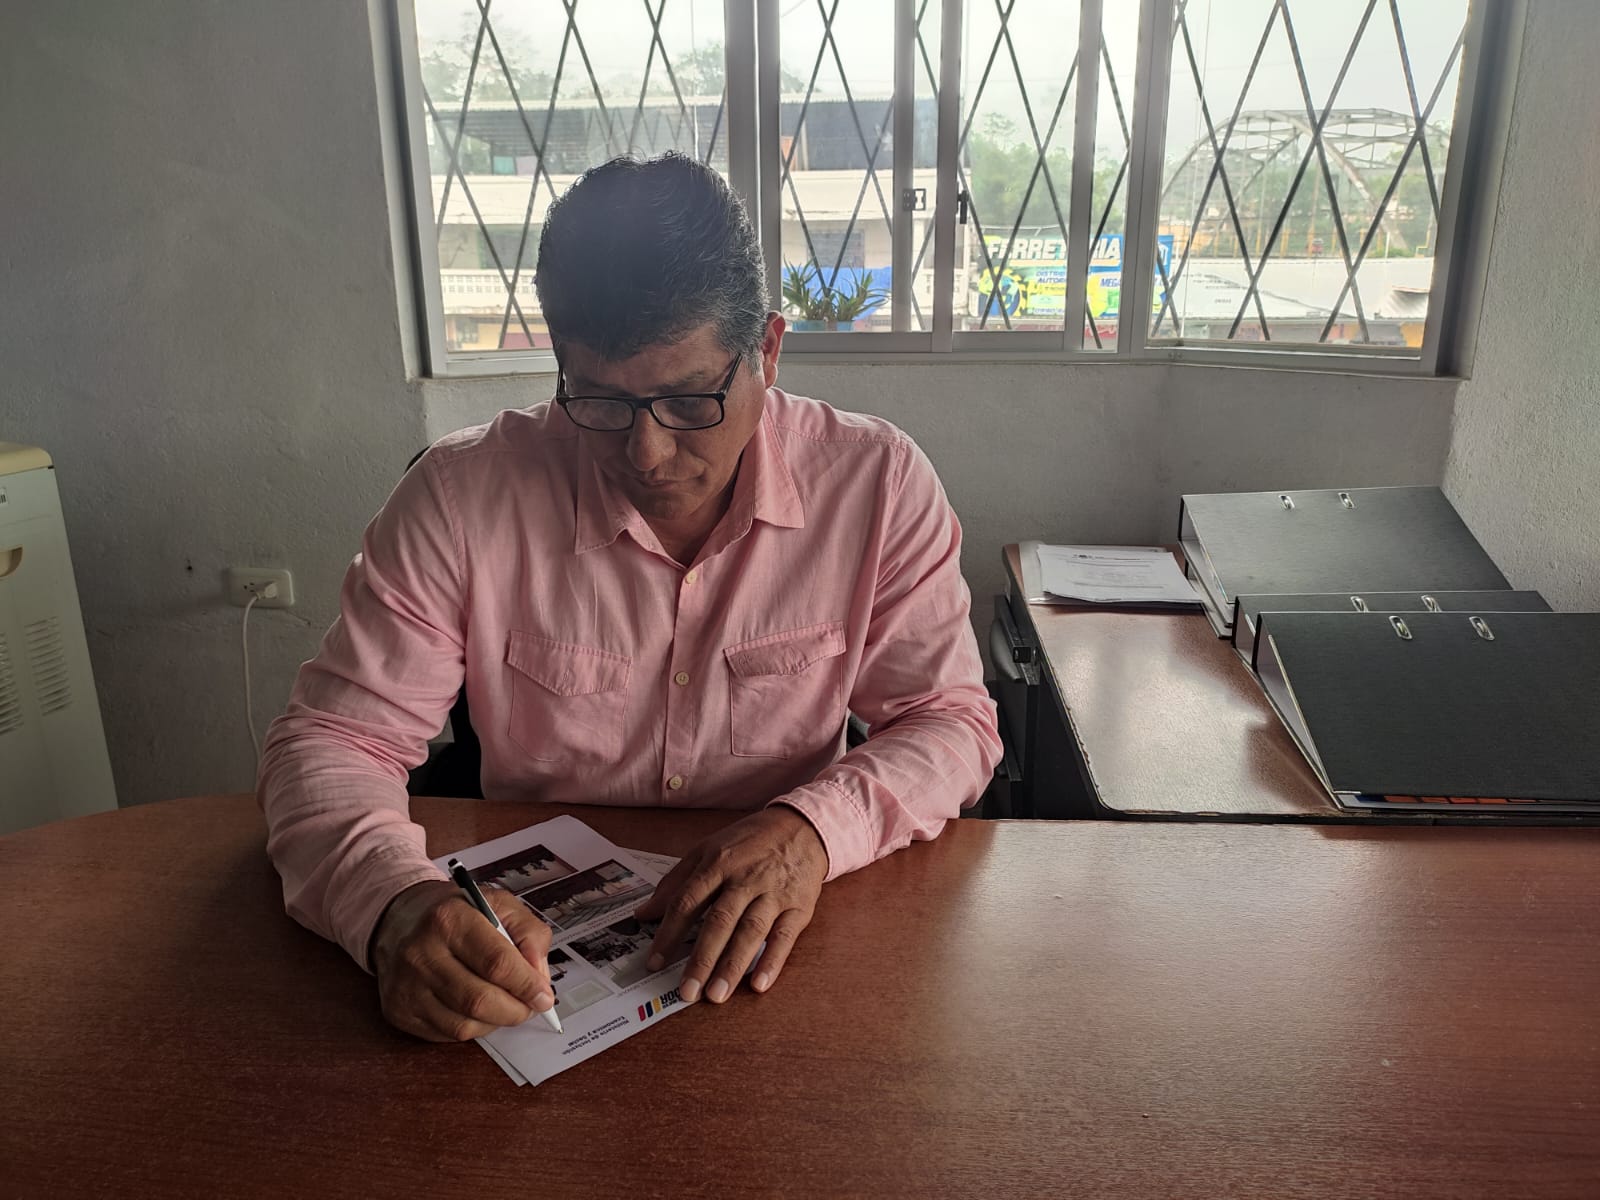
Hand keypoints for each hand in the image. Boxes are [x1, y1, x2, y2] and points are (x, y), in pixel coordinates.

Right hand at [370, 878, 555, 1041]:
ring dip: (497, 1021)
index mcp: (449, 919)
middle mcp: (421, 953)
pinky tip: (479, 1009)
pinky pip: (448, 1034)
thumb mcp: (498, 904)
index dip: (527, 985)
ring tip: (506, 1004)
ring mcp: (407, 986)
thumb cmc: (457, 914)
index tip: (544, 996)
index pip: (496, 963)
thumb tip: (539, 976)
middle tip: (531, 1005)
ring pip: (465, 1025)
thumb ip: (529, 933)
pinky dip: (474, 1027)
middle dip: (516, 1009)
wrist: (400, 920)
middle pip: (480, 1000)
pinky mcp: (400, 1011)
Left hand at [635, 805, 828, 1004]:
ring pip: (751, 931)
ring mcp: (773, 893)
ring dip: (733, 965)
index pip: (688, 901)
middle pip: (719, 921)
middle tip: (687, 991)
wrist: (802, 828)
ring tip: (716, 994)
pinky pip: (785, 936)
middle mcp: (745, 878)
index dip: (669, 933)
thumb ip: (675, 883)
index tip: (655, 962)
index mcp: (718, 863)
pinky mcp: (798, 906)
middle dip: (702, 958)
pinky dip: (772, 960)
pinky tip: (759, 984)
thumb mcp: (707, 850)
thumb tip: (643, 914)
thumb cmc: (749, 842)